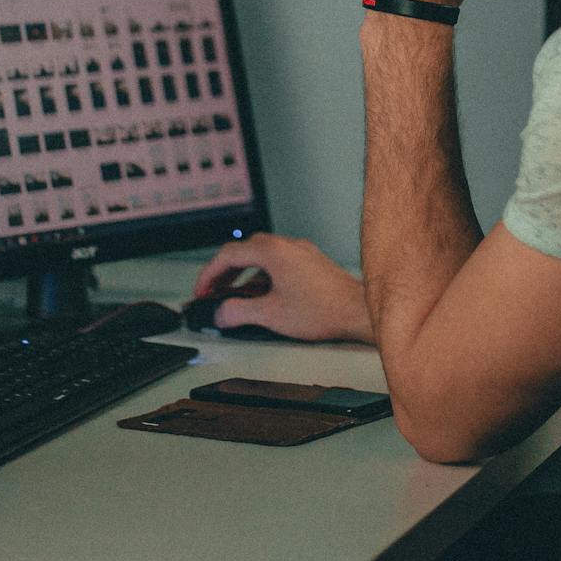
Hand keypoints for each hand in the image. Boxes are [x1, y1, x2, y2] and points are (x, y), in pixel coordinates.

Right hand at [190, 233, 372, 343]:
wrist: (358, 311)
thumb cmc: (323, 310)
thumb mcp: (270, 315)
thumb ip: (238, 312)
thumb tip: (220, 314)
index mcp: (273, 252)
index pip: (228, 255)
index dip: (209, 274)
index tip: (201, 290)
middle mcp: (287, 245)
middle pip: (244, 250)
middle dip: (224, 271)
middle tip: (212, 290)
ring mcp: (301, 251)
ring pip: (262, 255)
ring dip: (243, 273)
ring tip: (234, 295)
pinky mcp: (311, 262)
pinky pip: (278, 261)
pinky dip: (262, 275)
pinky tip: (263, 295)